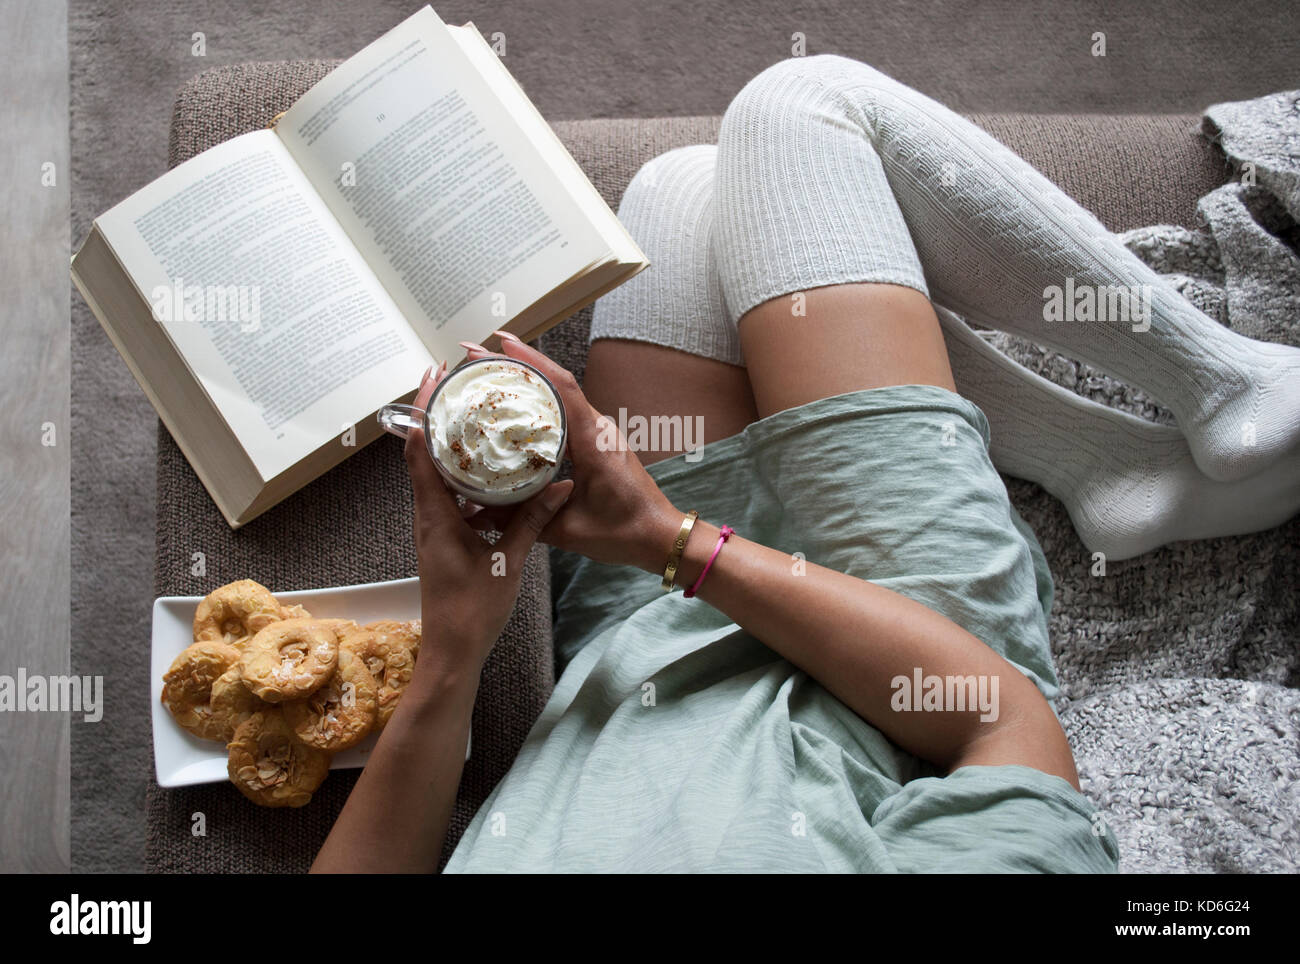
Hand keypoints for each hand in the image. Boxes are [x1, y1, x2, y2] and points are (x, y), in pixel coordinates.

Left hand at [404, 363, 572, 675]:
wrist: (452, 651)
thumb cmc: (472, 612)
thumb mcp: (508, 563)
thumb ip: (531, 521)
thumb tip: (558, 485)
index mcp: (436, 517)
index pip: (420, 452)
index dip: (424, 411)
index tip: (435, 377)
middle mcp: (427, 516)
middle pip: (422, 454)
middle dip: (436, 416)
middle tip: (457, 383)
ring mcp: (433, 527)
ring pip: (434, 473)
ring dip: (448, 443)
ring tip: (473, 415)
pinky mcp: (442, 538)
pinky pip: (446, 494)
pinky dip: (460, 473)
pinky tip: (485, 468)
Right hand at [458, 333, 681, 573]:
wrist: (659, 537)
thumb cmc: (624, 532)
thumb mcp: (566, 530)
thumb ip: (522, 520)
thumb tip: (476, 513)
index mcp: (593, 440)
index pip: (561, 386)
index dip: (530, 360)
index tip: (500, 343)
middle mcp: (597, 428)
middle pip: (555, 382)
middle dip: (516, 363)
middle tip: (475, 357)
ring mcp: (598, 432)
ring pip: (559, 395)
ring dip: (526, 381)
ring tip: (487, 374)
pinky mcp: (596, 442)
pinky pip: (564, 413)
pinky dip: (538, 403)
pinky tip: (514, 408)